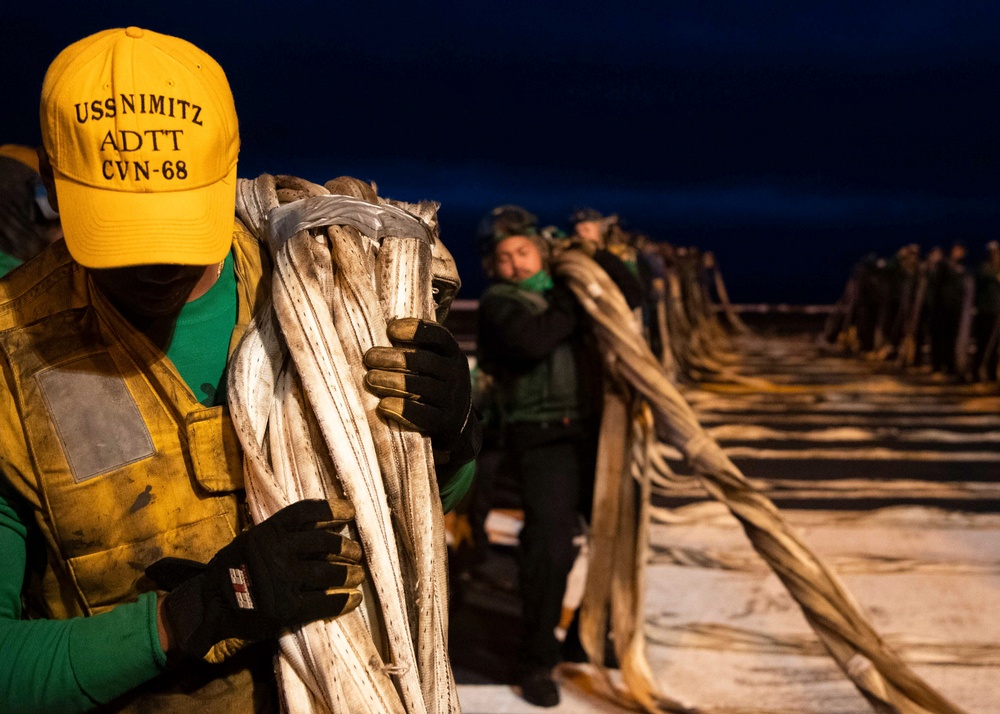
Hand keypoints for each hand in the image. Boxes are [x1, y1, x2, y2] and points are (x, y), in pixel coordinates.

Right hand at [148, 498, 362, 658]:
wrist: (209, 607)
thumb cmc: (231, 571)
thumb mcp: (250, 541)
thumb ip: (278, 534)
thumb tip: (320, 528)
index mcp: (268, 531)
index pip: (306, 512)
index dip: (332, 509)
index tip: (350, 512)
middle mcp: (277, 551)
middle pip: (324, 541)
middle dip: (347, 547)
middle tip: (357, 553)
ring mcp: (283, 580)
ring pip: (329, 571)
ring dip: (350, 573)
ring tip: (357, 575)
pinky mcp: (287, 608)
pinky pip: (325, 602)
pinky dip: (344, 601)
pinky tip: (353, 599)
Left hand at [363, 318, 481, 469]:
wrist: (457, 425)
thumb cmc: (433, 384)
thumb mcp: (435, 362)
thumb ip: (415, 348)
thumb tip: (377, 329)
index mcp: (453, 354)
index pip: (439, 336)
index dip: (415, 330)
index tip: (390, 330)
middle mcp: (456, 374)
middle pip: (425, 361)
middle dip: (393, 357)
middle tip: (369, 357)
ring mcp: (452, 399)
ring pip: (421, 387)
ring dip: (392, 381)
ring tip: (370, 378)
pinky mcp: (445, 422)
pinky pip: (422, 415)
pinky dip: (401, 409)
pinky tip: (383, 405)